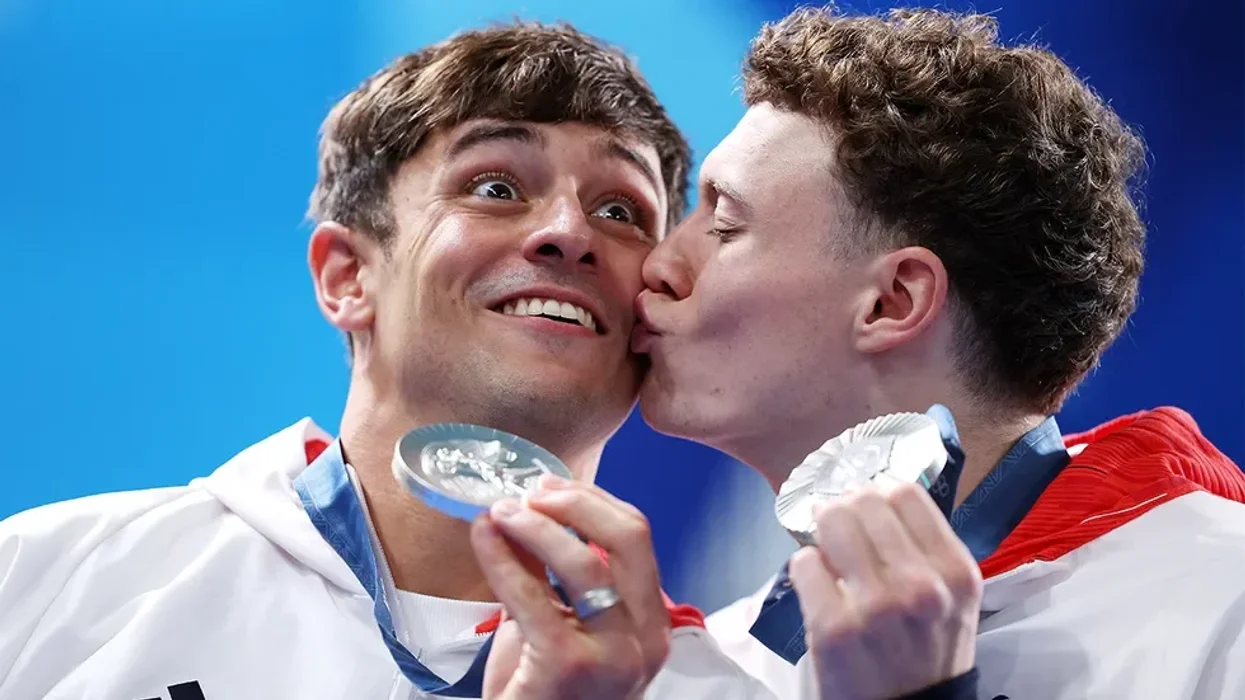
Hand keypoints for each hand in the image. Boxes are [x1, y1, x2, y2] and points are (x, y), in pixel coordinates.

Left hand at [471, 476, 670, 699]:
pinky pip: (531, 594)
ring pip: (585, 560)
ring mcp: (614, 655)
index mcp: (652, 624)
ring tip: (499, 512)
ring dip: (535, 525)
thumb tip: (527, 508)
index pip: (638, 539)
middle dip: (575, 502)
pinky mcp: (568, 665)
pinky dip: (502, 557)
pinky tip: (482, 537)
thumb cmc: (543, 692)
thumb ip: (552, 571)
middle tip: (529, 492)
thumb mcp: (560, 622)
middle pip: (628, 538)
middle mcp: (646, 639)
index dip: (594, 501)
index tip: (551, 486)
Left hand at [789, 482, 982, 699]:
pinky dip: (806, 567)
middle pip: (864, 502)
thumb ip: (924, 548)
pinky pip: (804, 563)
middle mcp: (920, 586)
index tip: (867, 504)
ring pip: (832, 522)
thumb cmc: (927, 651)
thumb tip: (874, 494)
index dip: (879, 492)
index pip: (906, 493)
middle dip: (846, 507)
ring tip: (828, 550)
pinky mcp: (833, 628)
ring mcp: (875, 607)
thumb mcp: (950, 598)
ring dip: (823, 530)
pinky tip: (819, 585)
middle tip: (840, 522)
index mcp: (955, 572)